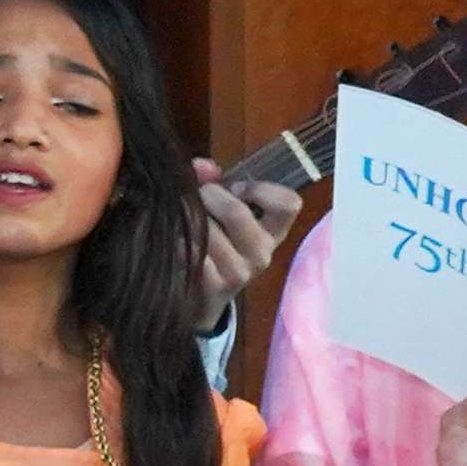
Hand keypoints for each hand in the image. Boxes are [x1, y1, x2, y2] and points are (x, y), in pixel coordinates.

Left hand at [187, 161, 305, 320]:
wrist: (200, 299)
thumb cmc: (216, 246)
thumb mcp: (222, 214)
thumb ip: (214, 181)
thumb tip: (202, 166)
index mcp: (273, 231)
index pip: (289, 204)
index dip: (260, 188)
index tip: (237, 188)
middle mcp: (263, 253)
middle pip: (237, 212)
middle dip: (210, 196)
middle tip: (199, 197)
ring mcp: (240, 272)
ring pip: (207, 230)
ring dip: (189, 219)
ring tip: (185, 222)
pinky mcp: (214, 286)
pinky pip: (190, 250)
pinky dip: (178, 241)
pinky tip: (178, 244)